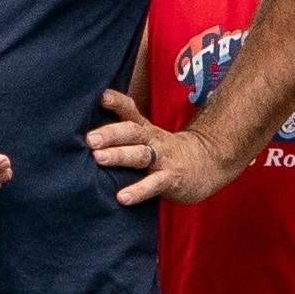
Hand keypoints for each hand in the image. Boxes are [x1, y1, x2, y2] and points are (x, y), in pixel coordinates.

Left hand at [89, 82, 237, 207]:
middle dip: (111, 133)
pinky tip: (122, 197)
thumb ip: (123, 133)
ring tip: (99, 158)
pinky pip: (154, 185)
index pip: (129, 110)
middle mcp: (153, 140)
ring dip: (120, 155)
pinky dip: (138, 191)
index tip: (100, 96)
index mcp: (145, 129)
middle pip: (132, 132)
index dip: (116, 102)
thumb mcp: (148, 136)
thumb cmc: (167, 150)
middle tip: (90, 138)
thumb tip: (85, 132)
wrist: (208, 162)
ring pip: (141, 155)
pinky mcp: (172, 179)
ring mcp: (163, 159)